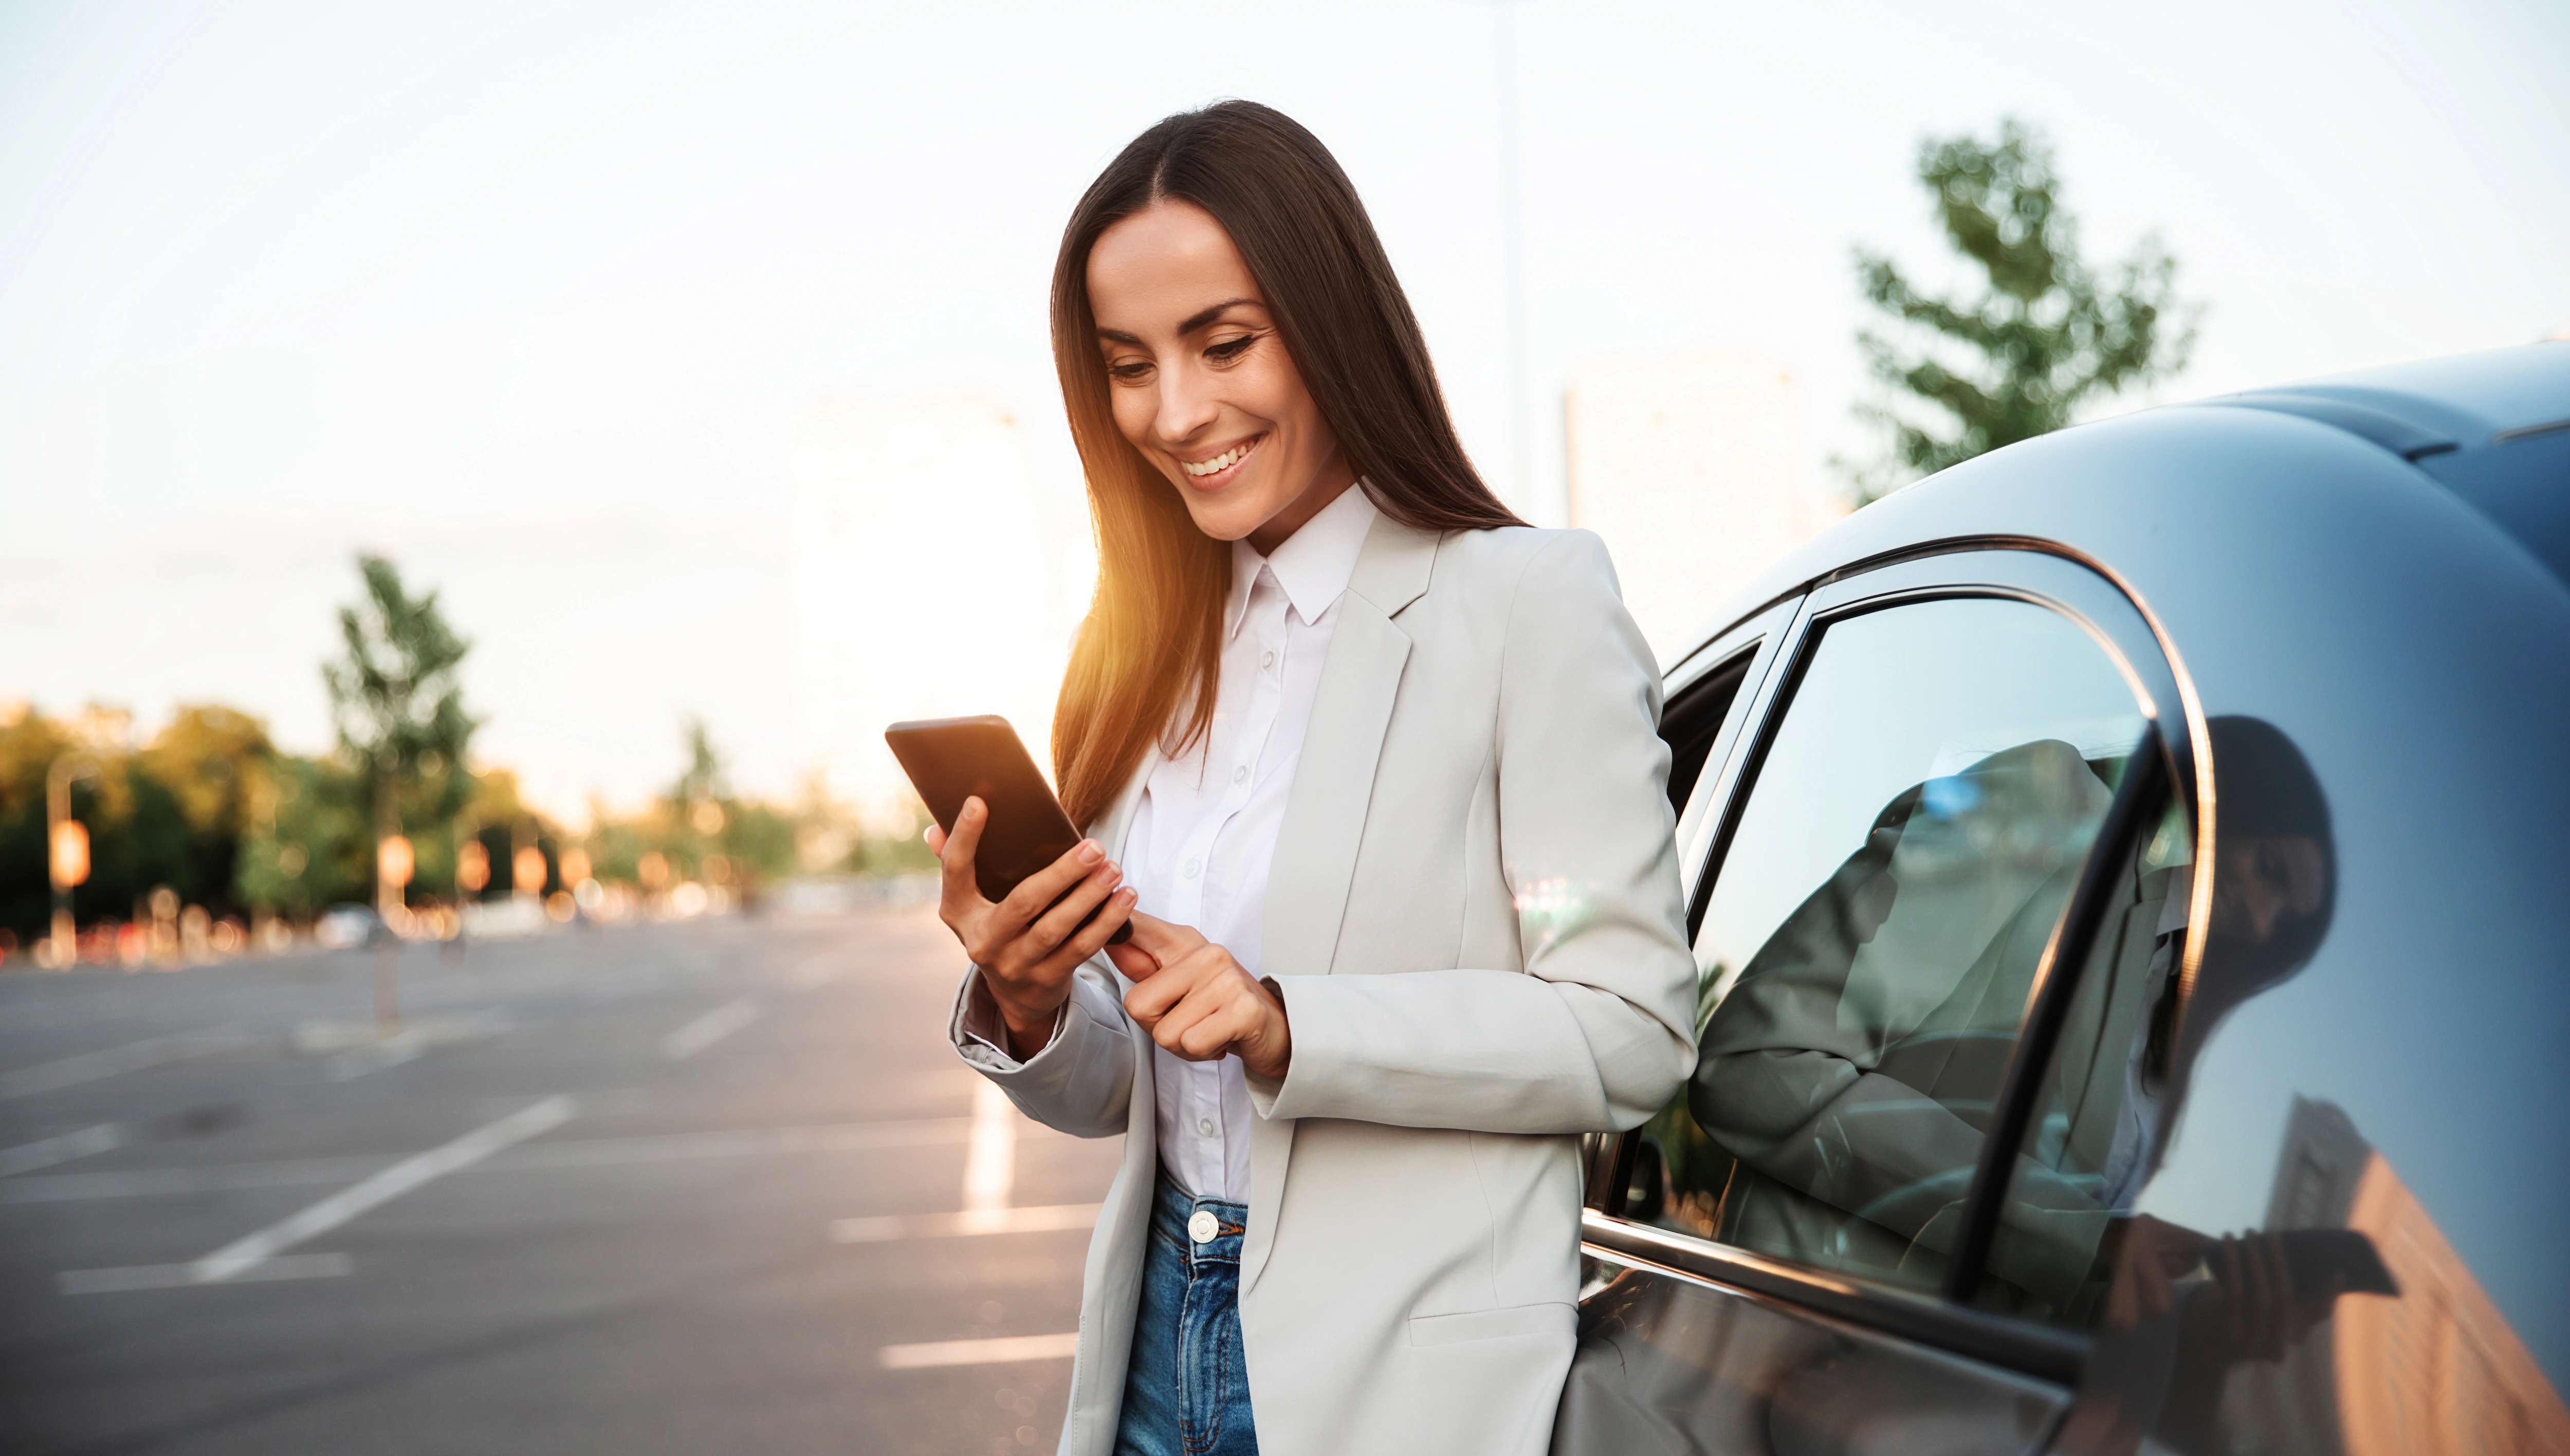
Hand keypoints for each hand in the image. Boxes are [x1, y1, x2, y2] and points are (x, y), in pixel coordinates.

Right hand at [928, 797, 1136, 1059]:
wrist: (1014, 994)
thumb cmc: (999, 928)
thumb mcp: (973, 903)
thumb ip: (958, 864)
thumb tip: (935, 829)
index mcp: (958, 912)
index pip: (956, 871)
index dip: (964, 838)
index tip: (978, 802)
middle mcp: (982, 941)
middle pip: (1023, 903)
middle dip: (1062, 874)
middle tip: (1095, 847)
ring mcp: (1014, 964)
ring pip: (1055, 928)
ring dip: (1089, 897)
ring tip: (1113, 869)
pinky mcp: (1045, 980)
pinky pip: (1080, 949)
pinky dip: (1106, 923)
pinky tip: (1125, 899)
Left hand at [1107, 912, 1291, 1080]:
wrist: (1276, 1029)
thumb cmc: (1221, 1006)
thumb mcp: (1180, 979)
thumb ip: (1144, 963)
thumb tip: (1109, 938)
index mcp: (1184, 943)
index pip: (1138, 928)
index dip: (1115, 927)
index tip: (1106, 918)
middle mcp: (1205, 954)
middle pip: (1138, 1005)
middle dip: (1158, 1027)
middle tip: (1189, 1022)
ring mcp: (1226, 979)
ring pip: (1165, 1032)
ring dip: (1183, 1045)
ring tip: (1208, 1030)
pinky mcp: (1242, 1009)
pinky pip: (1192, 1043)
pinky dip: (1202, 1053)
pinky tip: (1221, 1040)